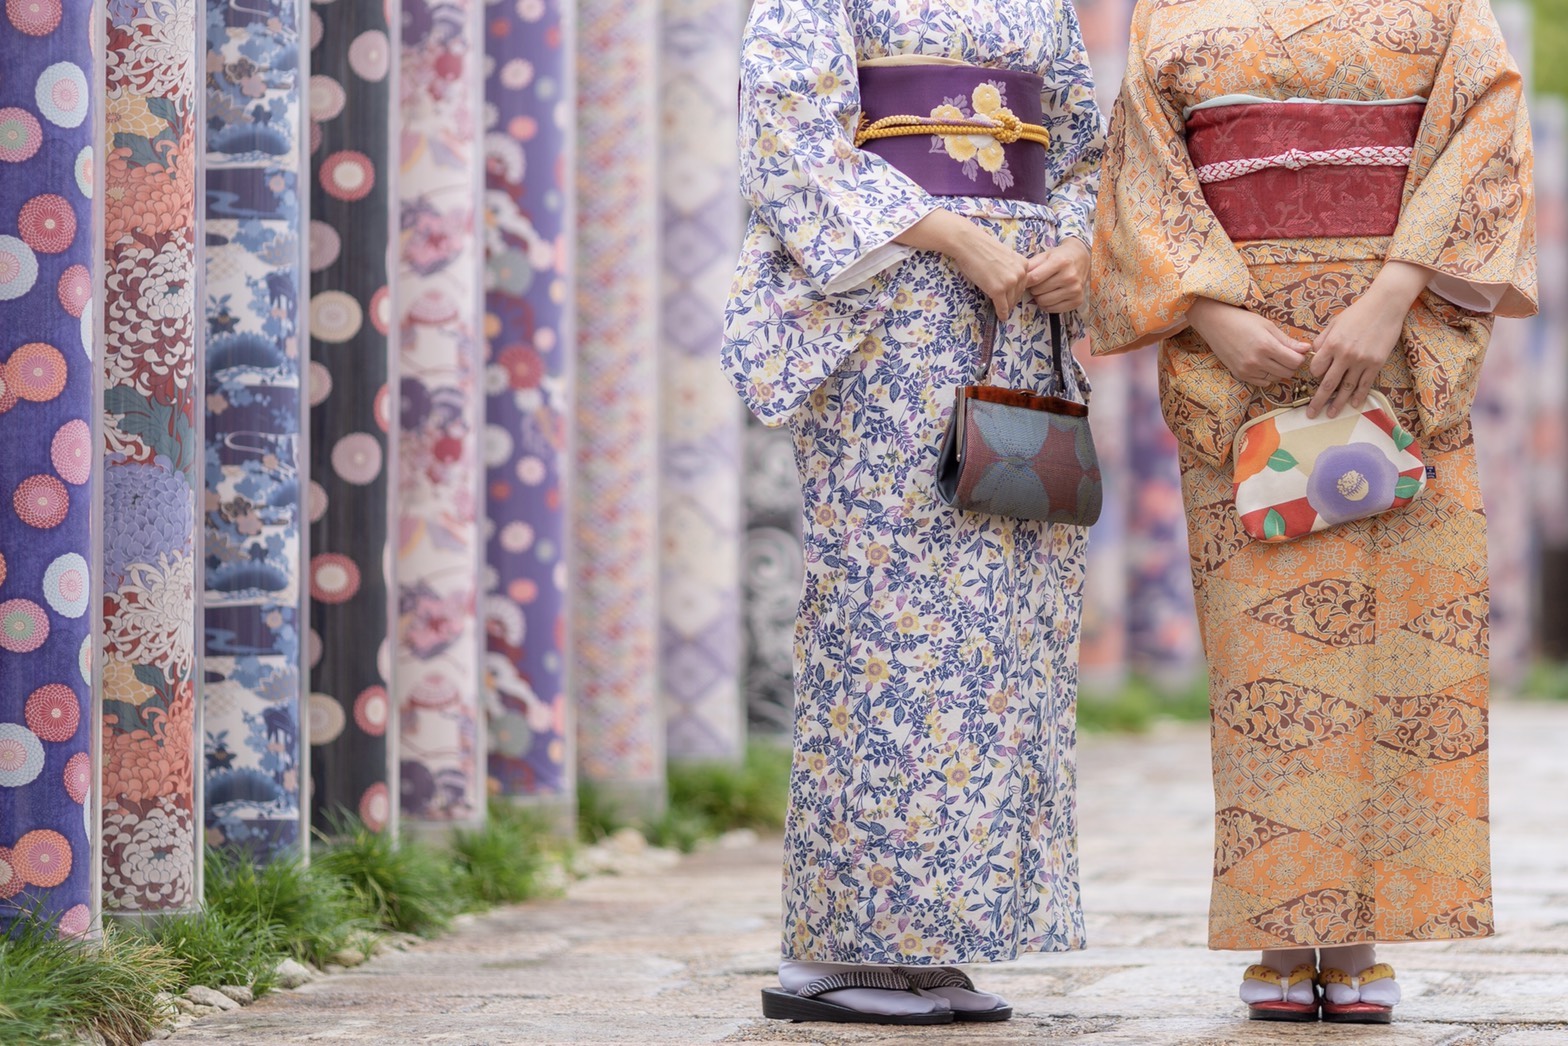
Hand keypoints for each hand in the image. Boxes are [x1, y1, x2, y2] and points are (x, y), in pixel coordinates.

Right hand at [895, 209, 1029, 318]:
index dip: (1016, 292)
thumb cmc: (982, 248)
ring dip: (1006, 307)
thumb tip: (1009, 283)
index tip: (1012, 297)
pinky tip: (1001, 317)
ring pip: (1011, 302)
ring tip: (1002, 311)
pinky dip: (1002, 314)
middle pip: (1018, 294)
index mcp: (1023, 263)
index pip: (1023, 283)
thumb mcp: (1005, 256)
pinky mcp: (998, 290)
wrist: (969, 244)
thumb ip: (1011, 268)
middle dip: (1012, 301)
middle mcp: (1020, 273)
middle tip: (1006, 306)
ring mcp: (1010, 282)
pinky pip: (1002, 307)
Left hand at [1025, 239, 1089, 311]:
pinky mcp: (1078, 301)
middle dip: (1033, 288)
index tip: (1024, 281)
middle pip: (1038, 291)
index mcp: (1060, 262)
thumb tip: (1018, 278)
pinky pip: (1053, 309)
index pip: (1034, 278)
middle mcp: (1070, 276)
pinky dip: (1048, 305)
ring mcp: (1075, 290)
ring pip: (1044, 302)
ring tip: (1043, 289)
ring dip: (1039, 297)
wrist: (1081, 258)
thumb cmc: (1060, 257)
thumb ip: (1030, 265)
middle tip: (1037, 284)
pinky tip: (1051, 296)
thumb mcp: (1045, 256)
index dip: (1026, 281)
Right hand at [1186, 298, 1310, 386]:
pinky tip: (1263, 364)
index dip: (1300, 357)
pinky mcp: (1240, 375)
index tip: (1297, 351)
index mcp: (1266, 346)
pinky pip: (1263, 382)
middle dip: (1291, 364)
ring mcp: (1247, 370)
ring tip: (1272, 357)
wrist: (1215, 324)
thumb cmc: (1242, 321)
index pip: (1295, 361)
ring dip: (1279, 370)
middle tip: (1286, 354)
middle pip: (1288, 372)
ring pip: (1276, 378)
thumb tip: (1307, 349)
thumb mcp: (1268, 326)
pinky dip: (1267, 375)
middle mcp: (1257, 361)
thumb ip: (1287, 341)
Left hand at [1306, 261, 1427, 417]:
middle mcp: (1345, 355)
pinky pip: (1365, 384)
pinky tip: (1353, 404)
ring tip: (1331, 415)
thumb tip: (1312, 354)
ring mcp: (1362, 361)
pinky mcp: (1376, 363)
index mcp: (1331, 344)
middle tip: (1311, 414)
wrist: (1385, 306)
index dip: (1314, 374)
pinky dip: (1359, 396)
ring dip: (1338, 403)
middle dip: (1318, 401)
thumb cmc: (1357, 313)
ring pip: (1346, 388)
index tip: (1316, 376)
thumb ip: (1322, 340)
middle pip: (1328, 384)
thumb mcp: (1334, 323)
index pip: (1316, 368)